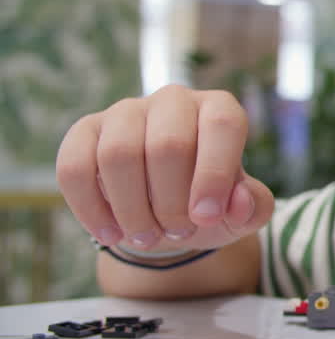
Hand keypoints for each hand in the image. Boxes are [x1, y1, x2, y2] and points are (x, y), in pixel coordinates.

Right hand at [56, 84, 274, 254]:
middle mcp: (174, 100)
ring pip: (119, 154)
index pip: (222, 125)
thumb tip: (239, 201)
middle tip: (179, 233)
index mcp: (218, 109)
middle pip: (168, 144)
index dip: (215, 173)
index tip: (207, 217)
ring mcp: (126, 111)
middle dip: (172, 201)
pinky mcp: (86, 131)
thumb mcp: (241, 212)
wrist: (166, 212)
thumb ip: (254, 206)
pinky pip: (75, 166)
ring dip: (132, 208)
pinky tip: (111, 235)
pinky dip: (91, 209)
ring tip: (147, 237)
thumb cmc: (209, 203)